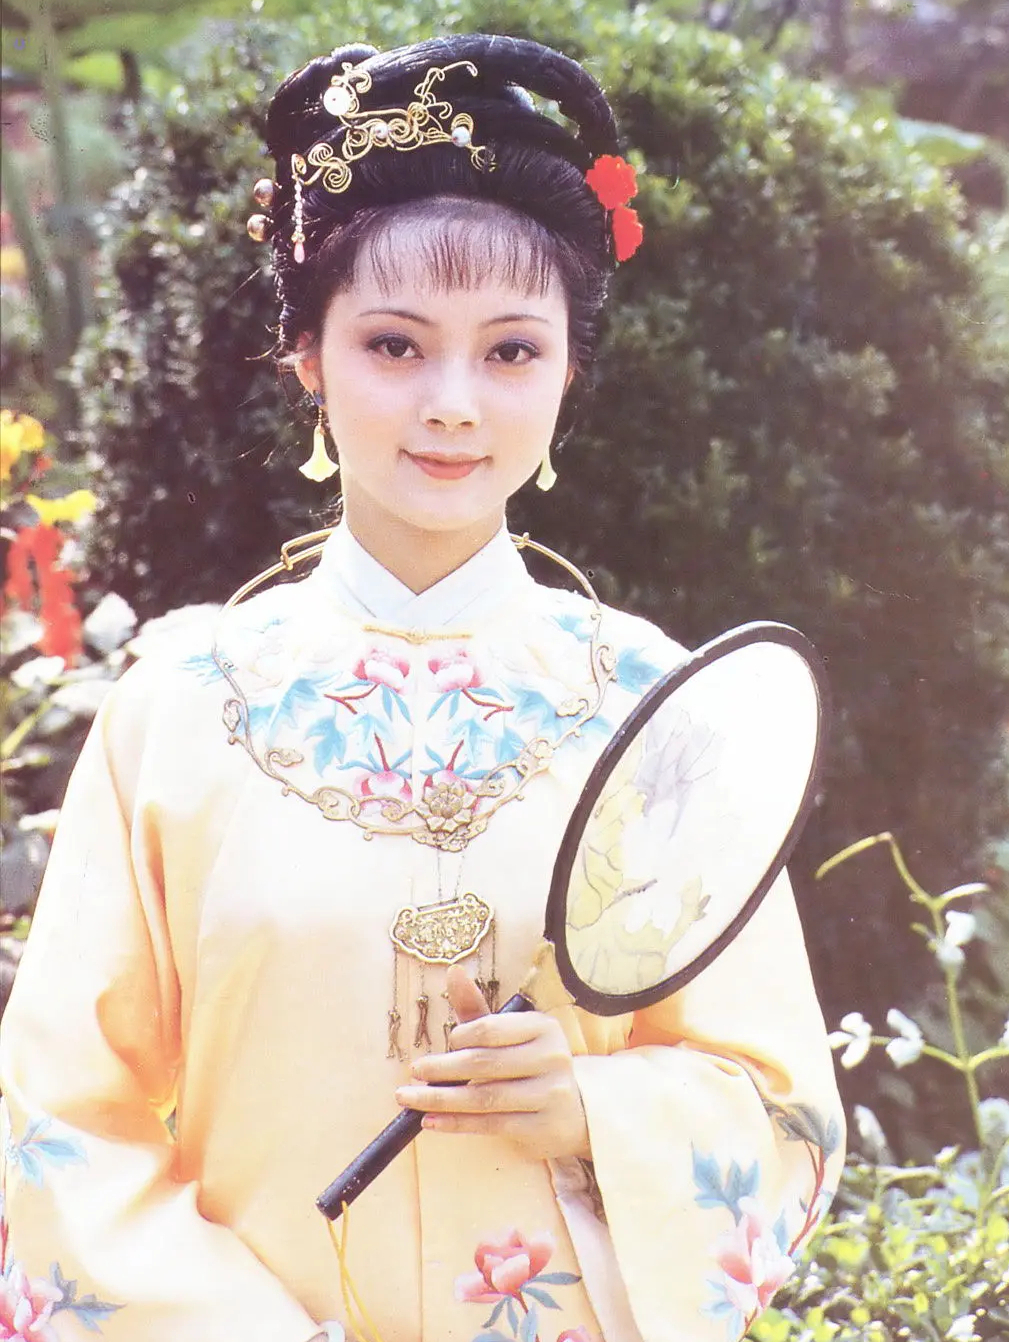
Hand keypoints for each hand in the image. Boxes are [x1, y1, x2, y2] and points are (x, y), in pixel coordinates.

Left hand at [394, 966, 589, 1160]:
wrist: (573, 1111)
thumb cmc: (530, 1064)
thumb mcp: (509, 1035)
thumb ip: (477, 1009)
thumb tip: (453, 971)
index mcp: (542, 1027)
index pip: (490, 1028)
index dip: (460, 1037)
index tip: (446, 1044)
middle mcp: (551, 1057)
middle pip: (483, 1064)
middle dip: (441, 1069)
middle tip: (415, 1071)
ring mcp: (550, 1094)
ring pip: (484, 1098)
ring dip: (440, 1099)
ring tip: (410, 1098)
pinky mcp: (542, 1127)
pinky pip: (491, 1124)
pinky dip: (456, 1123)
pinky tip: (431, 1121)